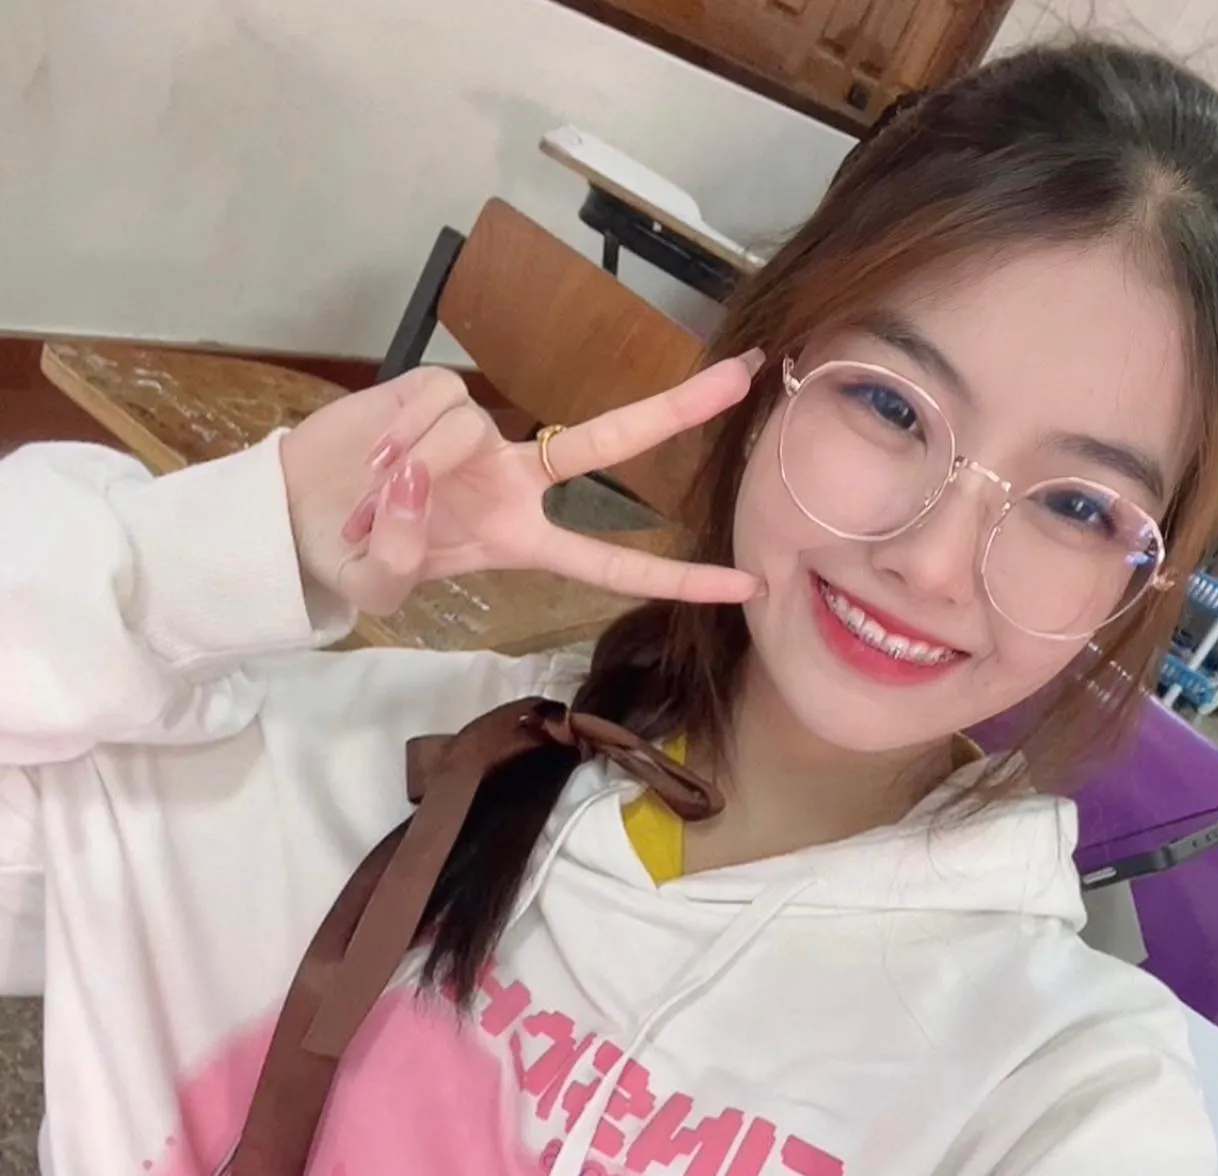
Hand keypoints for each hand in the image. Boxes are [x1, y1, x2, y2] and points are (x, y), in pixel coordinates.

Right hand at [280, 359, 763, 616]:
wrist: (299, 511)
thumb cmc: (352, 556)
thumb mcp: (377, 584)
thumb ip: (396, 556)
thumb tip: (413, 487)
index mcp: (520, 541)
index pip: (611, 565)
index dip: (676, 578)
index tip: (745, 585)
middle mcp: (515, 482)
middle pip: (607, 440)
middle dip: (676, 408)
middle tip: (746, 377)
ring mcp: (479, 434)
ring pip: (472, 428)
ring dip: (414, 471)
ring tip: (369, 505)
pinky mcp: (435, 391)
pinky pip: (433, 407)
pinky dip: (396, 438)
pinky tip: (369, 461)